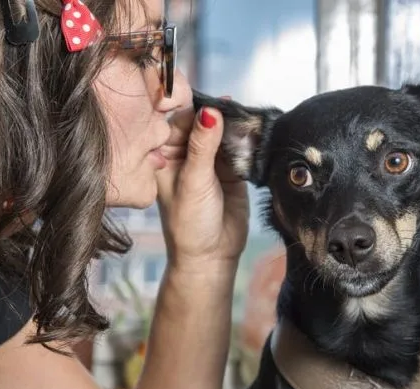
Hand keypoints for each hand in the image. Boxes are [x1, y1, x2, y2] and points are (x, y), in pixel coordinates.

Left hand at [156, 104, 249, 272]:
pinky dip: (247, 141)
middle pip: (205, 122)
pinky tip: (253, 134)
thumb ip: (203, 146)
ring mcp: (210, 161)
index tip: (215, 103)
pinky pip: (240, 148)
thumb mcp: (194, 181)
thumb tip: (210, 111)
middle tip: (236, 108)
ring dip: (235, 127)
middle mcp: (186, 154)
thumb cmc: (189, 224)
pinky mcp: (232, 170)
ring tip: (247, 120)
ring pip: (224, 133)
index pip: (180, 121)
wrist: (211, 255)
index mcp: (165, 155)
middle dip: (220, 115)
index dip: (197, 110)